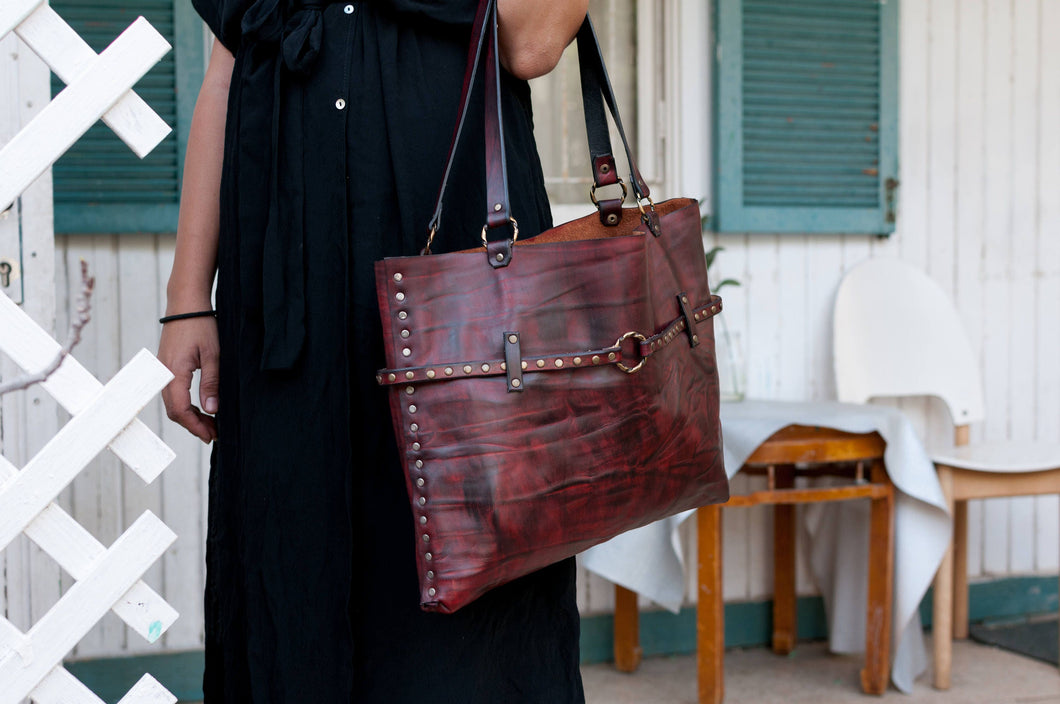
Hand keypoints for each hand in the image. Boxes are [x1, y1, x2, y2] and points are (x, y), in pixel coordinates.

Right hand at [158, 316, 219, 442]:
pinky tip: (200, 407)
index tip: (211, 435)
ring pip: (172, 403)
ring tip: (209, 423)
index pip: (181, 410)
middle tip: (214, 433)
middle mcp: (163, 374)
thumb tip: (212, 410)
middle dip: (193, 425)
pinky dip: (185, 404)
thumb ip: (211, 383)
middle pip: (174, 411)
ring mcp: (161, 371)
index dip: (196, 426)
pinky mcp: (165, 367)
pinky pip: (172, 392)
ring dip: (189, 415)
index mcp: (173, 373)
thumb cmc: (201, 325)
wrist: (186, 304)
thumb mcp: (213, 355)